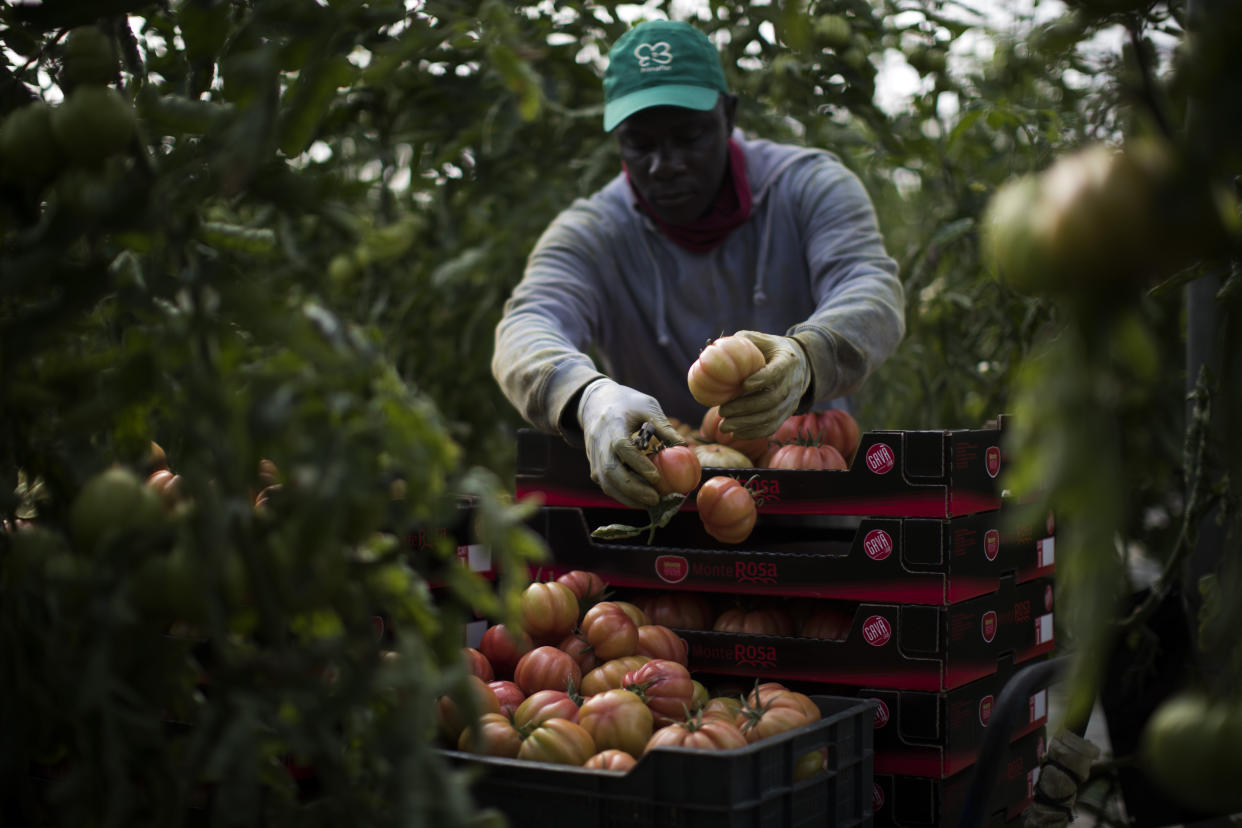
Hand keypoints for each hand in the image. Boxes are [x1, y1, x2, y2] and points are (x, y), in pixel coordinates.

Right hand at [577, 379, 684, 508]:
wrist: (595, 403)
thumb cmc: (627, 403)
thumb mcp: (647, 406)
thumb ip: (664, 426)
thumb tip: (684, 447)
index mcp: (612, 424)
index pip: (621, 447)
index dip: (637, 463)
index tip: (656, 477)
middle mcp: (598, 442)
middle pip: (610, 471)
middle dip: (632, 488)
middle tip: (655, 499)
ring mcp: (594, 456)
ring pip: (605, 483)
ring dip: (627, 497)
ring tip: (650, 504)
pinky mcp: (594, 466)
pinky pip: (606, 485)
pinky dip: (622, 495)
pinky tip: (640, 500)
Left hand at [718, 330, 810, 438]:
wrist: (800, 365)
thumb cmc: (771, 350)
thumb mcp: (761, 340)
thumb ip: (742, 341)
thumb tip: (713, 347)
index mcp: (787, 362)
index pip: (776, 372)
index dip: (761, 380)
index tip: (742, 386)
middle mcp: (792, 383)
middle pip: (770, 400)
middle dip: (745, 408)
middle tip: (722, 411)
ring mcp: (791, 401)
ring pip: (770, 416)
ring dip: (746, 424)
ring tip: (724, 426)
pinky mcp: (787, 414)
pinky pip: (772, 427)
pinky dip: (753, 433)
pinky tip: (735, 434)